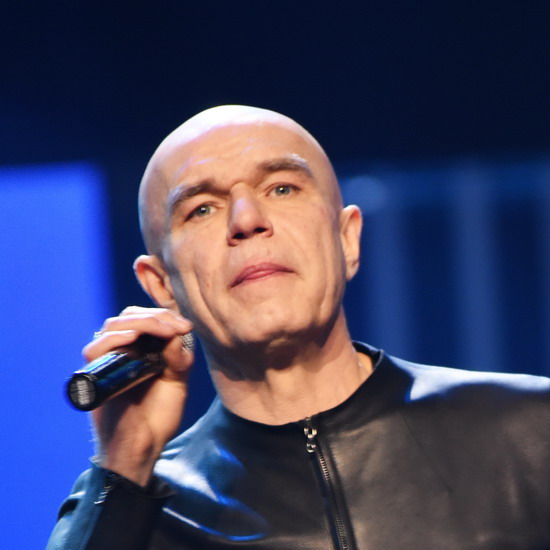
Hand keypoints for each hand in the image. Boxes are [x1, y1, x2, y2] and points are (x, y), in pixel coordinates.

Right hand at [83, 306, 193, 485]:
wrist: (144, 447)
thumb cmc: (158, 415)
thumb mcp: (177, 380)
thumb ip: (177, 357)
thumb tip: (176, 333)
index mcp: (139, 349)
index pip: (144, 317)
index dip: (164, 316)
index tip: (186, 326)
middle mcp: (120, 352)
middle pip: (129, 316)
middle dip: (156, 317)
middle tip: (178, 327)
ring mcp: (107, 362)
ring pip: (113, 326)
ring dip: (141, 323)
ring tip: (164, 331)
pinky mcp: (95, 376)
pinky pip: (95, 349)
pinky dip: (114, 339)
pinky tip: (133, 338)